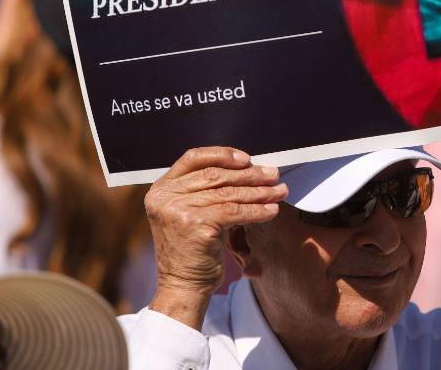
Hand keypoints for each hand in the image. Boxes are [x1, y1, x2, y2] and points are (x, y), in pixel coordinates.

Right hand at [144, 147, 287, 329]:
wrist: (183, 286)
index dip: (222, 155)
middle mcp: (166, 197)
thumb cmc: (192, 250)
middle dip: (250, 174)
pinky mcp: (195, 224)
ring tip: (279, 191)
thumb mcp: (189, 213)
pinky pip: (235, 212)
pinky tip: (271, 211)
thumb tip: (248, 169)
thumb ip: (205, 191)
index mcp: (161, 189)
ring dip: (259, 192)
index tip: (247, 159)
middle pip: (216, 175)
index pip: (193, 158)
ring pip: (229, 194)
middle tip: (273, 175)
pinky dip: (258, 210)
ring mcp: (179, 210)